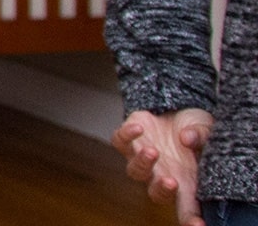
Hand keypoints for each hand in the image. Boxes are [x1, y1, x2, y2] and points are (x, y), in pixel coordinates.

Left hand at [112, 107, 213, 225]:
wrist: (172, 111)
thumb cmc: (193, 130)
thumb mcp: (205, 130)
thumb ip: (202, 136)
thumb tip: (188, 139)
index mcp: (185, 180)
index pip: (187, 207)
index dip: (191, 219)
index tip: (199, 225)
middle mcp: (161, 174)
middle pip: (156, 194)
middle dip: (162, 189)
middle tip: (171, 182)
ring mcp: (141, 158)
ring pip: (135, 170)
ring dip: (143, 163)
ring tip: (153, 152)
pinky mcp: (127, 140)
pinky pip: (120, 141)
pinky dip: (127, 135)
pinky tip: (139, 128)